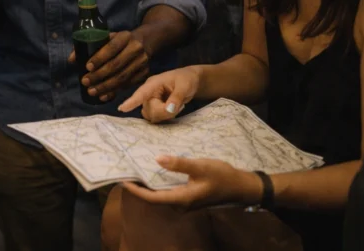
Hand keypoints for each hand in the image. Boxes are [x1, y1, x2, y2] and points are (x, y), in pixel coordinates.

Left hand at [68, 30, 149, 102]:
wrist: (145, 42)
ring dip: (105, 87)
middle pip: (116, 65)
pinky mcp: (144, 73)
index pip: (111, 47)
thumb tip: (71, 60)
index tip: (87, 67)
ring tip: (91, 91)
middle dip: (99, 75)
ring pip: (122, 77)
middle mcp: (136, 48)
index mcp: (125, 36)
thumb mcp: (108, 37)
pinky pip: (128, 85)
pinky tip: (103, 96)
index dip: (99, 58)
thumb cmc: (120, 41)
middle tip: (85, 82)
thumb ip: (90, 46)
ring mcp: (142, 62)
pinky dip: (114, 92)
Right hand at [118, 67, 200, 122]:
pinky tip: (174, 109)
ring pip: (152, 116)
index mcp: (153, 83)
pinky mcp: (154, 108)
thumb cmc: (187, 79)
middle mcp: (148, 93)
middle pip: (149, 110)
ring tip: (177, 105)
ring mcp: (151, 101)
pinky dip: (166, 117)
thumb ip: (177, 97)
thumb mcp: (185, 86)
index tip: (122, 109)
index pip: (141, 93)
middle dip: (164, 112)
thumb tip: (168, 109)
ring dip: (165, 115)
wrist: (191, 81)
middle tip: (179, 105)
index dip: (132, 101)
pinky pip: (156, 118)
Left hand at [121, 156, 261, 209]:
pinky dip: (158, 183)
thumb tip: (157, 159)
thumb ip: (179, 164)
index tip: (122, 180)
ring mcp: (184, 201)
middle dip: (139, 187)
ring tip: (135, 170)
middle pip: (154, 197)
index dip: (136, 190)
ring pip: (161, 194)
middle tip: (125, 172)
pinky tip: (154, 171)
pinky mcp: (188, 196)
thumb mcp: (200, 166)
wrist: (240, 187)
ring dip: (148, 185)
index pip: (152, 198)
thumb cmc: (221, 176)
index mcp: (181, 198)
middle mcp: (180, 203)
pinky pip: (168, 191)